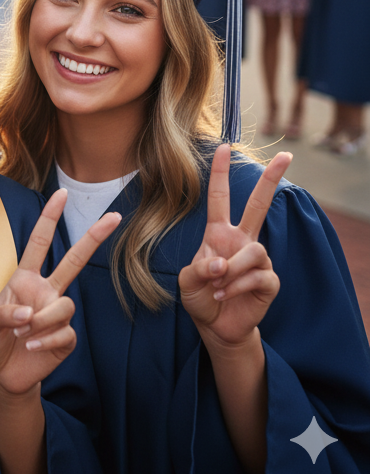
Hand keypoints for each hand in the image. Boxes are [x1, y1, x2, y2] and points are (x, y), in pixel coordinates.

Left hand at [0, 189, 120, 397]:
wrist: (0, 376)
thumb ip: (0, 314)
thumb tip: (28, 313)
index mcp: (24, 279)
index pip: (39, 243)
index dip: (50, 218)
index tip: (62, 193)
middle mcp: (45, 292)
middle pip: (74, 261)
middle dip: (93, 237)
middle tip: (114, 216)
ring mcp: (57, 314)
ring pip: (65, 306)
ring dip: (43, 321)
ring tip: (24, 334)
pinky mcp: (66, 338)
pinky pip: (65, 333)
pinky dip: (46, 341)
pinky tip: (32, 347)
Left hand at [179, 144, 290, 348]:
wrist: (216, 326)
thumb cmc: (201, 297)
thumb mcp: (187, 281)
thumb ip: (199, 269)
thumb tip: (222, 264)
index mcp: (219, 233)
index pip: (220, 197)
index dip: (220, 172)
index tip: (223, 146)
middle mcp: (241, 240)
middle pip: (259, 205)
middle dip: (272, 180)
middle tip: (286, 155)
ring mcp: (257, 259)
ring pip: (254, 250)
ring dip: (231, 270)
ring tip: (218, 286)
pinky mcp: (269, 280)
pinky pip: (258, 275)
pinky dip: (237, 286)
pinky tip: (227, 295)